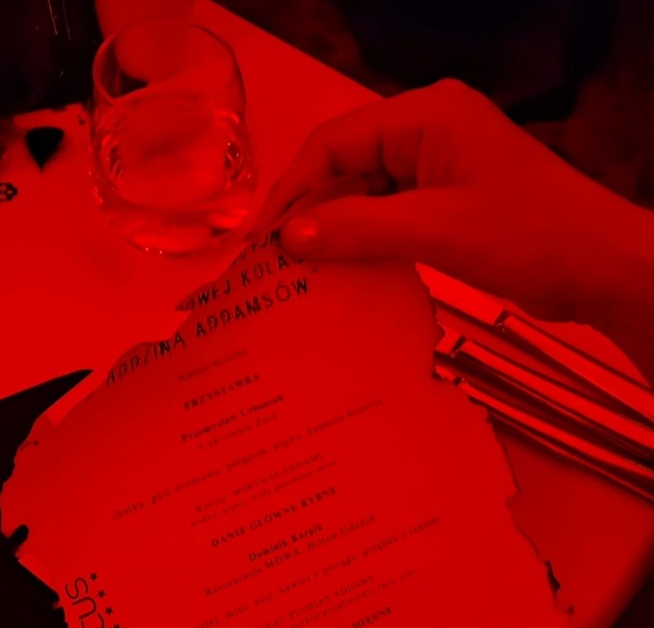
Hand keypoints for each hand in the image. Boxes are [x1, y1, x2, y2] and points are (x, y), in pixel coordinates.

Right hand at [258, 80, 653, 378]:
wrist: (598, 266)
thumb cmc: (528, 236)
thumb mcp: (435, 230)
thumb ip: (359, 229)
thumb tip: (290, 236)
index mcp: (425, 115)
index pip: (334, 142)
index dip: (293, 189)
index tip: (262, 240)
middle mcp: (429, 131)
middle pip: (347, 167)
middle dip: (312, 213)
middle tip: (275, 265)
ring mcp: (442, 167)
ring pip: (368, 196)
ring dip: (340, 234)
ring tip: (303, 278)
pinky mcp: (453, 202)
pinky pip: (394, 217)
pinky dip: (369, 245)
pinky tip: (347, 278)